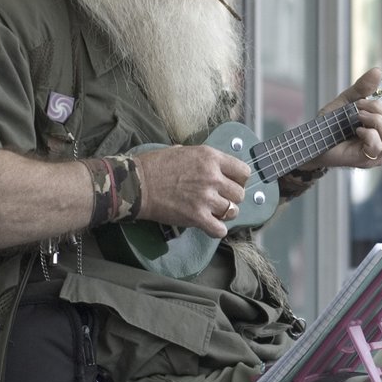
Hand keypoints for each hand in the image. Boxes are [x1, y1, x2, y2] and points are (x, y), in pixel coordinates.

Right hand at [135, 144, 249, 238]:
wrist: (136, 184)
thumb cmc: (155, 165)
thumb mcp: (183, 151)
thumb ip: (203, 159)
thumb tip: (213, 165)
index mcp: (210, 157)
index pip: (244, 172)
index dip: (239, 180)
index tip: (231, 184)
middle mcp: (212, 177)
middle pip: (240, 194)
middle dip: (233, 198)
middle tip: (221, 199)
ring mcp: (205, 198)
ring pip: (233, 211)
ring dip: (226, 214)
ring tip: (214, 212)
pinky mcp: (196, 216)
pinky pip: (220, 230)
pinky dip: (217, 230)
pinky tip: (210, 225)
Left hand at [301, 67, 381, 170]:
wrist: (312, 140)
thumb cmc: (330, 124)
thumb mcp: (347, 101)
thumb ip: (362, 88)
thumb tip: (378, 70)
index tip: (369, 99)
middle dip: (379, 109)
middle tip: (359, 106)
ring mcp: (377, 154)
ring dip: (375, 120)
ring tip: (358, 116)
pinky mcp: (367, 160)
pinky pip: (378, 145)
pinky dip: (368, 134)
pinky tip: (357, 131)